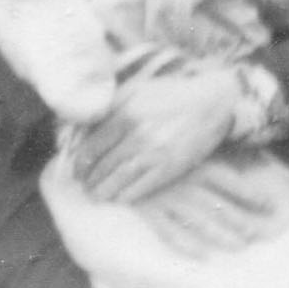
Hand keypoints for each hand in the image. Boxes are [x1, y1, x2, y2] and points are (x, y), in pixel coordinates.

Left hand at [72, 67, 239, 203]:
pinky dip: (126, 196)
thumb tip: (79, 127)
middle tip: (84, 185)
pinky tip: (119, 198)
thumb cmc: (170, 94)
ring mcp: (155, 152)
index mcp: (125, 113)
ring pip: (118, 180)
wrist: (212, 103)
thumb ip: (107, 106)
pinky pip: (141, 188)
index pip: (90, 146)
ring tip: (97, 195)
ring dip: (103, 191)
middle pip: (101, 166)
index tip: (76, 169)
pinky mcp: (171, 166)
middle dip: (88, 180)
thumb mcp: (136, 90)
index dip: (78, 162)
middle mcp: (138, 134)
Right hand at [135, 156, 281, 257]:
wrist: (111, 163)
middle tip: (260, 234)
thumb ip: (209, 156)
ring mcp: (165, 197)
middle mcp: (183, 180)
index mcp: (193, 163)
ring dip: (221, 234)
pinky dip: (186, 245)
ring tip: (240, 246)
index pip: (228, 180)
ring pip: (199, 219)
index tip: (272, 207)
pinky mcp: (147, 212)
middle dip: (240, 219)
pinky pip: (170, 232)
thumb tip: (244, 156)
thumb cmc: (157, 159)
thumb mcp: (184, 152)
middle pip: (218, 203)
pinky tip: (203, 257)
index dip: (251, 193)